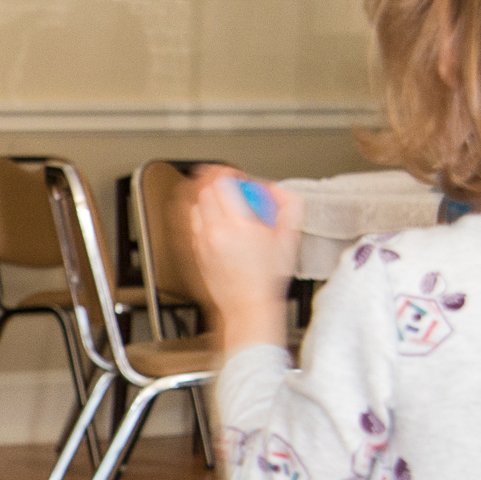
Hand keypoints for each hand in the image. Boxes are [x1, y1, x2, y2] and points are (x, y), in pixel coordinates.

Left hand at [182, 166, 298, 350]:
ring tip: (216, 196)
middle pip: (205, 191)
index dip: (228, 173)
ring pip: (193, 205)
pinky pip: (190, 223)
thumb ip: (290, 207)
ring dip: (204, 196)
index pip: (222, 184)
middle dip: (215, 181)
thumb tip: (279, 190)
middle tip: (227, 182)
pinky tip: (209, 216)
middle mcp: (215, 232)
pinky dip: (198, 214)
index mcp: (238, 226)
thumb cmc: (267, 279)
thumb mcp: (289, 239)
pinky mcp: (194, 252)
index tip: (235, 174)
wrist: (247, 306)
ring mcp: (201, 242)